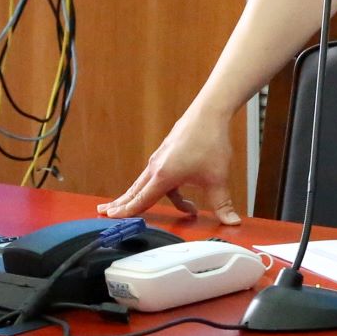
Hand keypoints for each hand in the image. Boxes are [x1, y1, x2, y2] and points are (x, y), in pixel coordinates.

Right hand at [97, 111, 240, 224]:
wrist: (209, 112)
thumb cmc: (210, 142)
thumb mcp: (217, 179)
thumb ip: (223, 204)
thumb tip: (232, 222)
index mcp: (164, 176)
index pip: (141, 200)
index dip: (126, 212)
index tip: (111, 217)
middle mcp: (156, 167)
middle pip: (135, 191)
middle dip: (121, 204)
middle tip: (105, 212)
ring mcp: (160, 158)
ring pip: (146, 183)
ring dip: (141, 197)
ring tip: (139, 207)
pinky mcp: (167, 153)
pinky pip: (158, 175)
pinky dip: (162, 188)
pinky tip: (181, 198)